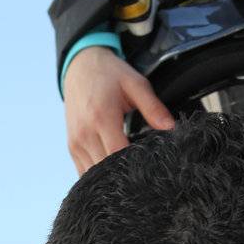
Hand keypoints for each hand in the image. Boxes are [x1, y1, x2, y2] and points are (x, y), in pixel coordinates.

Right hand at [64, 47, 175, 173]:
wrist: (79, 66)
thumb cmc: (109, 74)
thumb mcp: (136, 84)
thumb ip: (153, 107)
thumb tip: (171, 128)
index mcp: (102, 117)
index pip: (118, 154)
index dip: (135, 165)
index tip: (152, 167)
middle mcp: (85, 133)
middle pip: (105, 169)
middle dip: (126, 175)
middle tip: (146, 176)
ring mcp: (75, 142)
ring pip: (93, 174)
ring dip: (111, 177)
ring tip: (131, 175)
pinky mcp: (72, 147)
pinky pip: (84, 171)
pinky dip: (99, 175)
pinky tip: (114, 172)